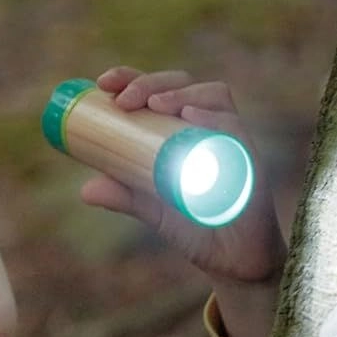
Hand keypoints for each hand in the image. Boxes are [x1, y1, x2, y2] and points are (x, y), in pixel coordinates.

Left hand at [78, 67, 287, 336]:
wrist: (232, 260)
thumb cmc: (195, 225)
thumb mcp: (152, 208)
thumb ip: (124, 195)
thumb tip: (86, 190)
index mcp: (184, 128)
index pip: (160, 88)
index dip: (133, 77)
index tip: (104, 83)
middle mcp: (210, 125)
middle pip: (184, 83)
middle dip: (151, 83)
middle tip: (124, 101)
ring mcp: (232, 139)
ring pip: (212, 95)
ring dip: (180, 93)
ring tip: (154, 104)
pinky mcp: (251, 159)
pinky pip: (236, 129)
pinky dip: (213, 118)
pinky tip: (191, 117)